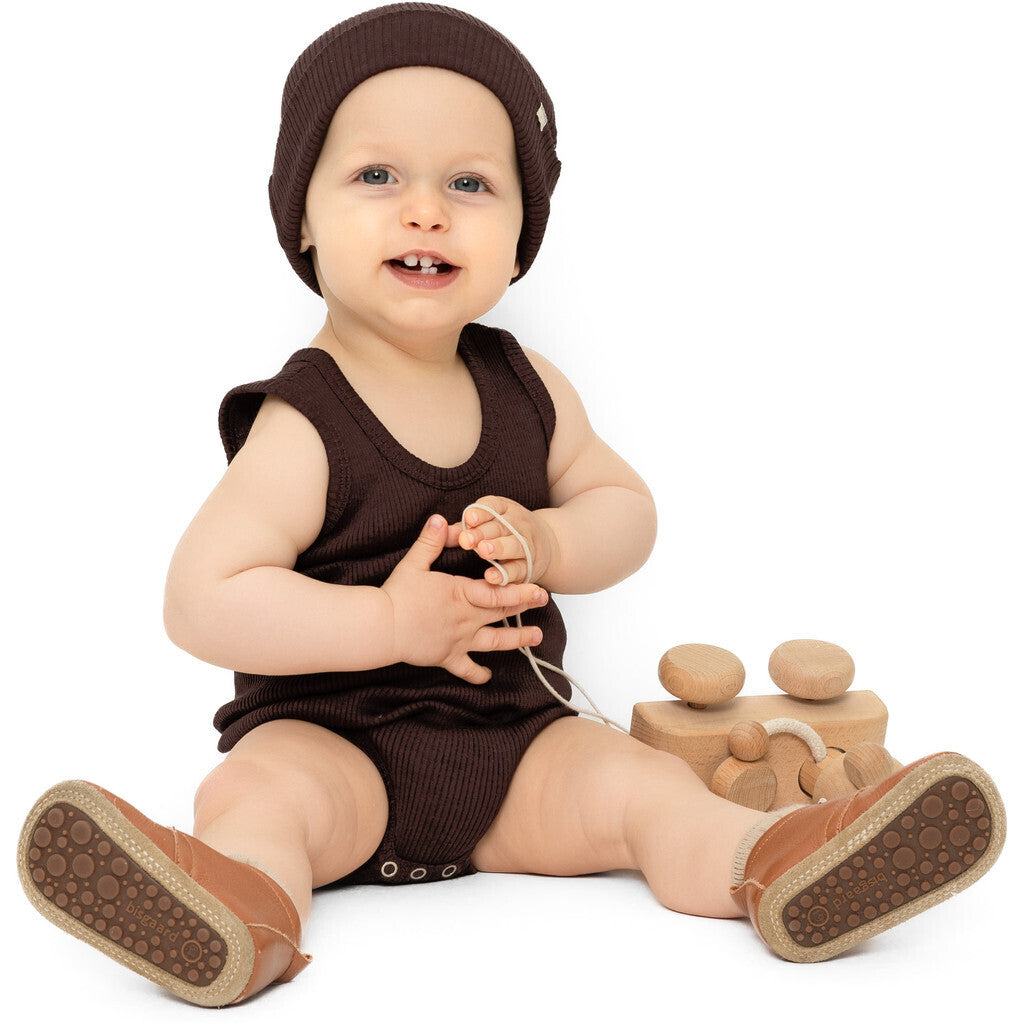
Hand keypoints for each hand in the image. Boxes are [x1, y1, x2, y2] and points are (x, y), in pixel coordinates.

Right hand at [382, 514, 548, 684]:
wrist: (382, 628)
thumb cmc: (397, 595)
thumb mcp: (414, 563)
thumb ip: (430, 541)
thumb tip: (440, 519)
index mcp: (460, 594)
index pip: (497, 591)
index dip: (520, 590)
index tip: (539, 589)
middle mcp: (466, 618)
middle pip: (501, 611)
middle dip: (525, 605)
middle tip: (545, 601)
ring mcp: (459, 640)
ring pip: (494, 641)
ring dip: (517, 639)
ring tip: (537, 636)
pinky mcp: (447, 657)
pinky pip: (466, 669)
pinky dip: (477, 674)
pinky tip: (487, 676)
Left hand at [459, 496, 557, 585]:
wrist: (549, 546)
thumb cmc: (506, 533)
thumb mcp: (489, 523)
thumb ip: (465, 528)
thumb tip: (437, 529)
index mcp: (505, 510)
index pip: (494, 506)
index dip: (481, 512)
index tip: (468, 518)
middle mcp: (518, 524)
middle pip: (501, 526)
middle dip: (484, 533)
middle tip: (467, 540)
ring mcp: (526, 544)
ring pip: (514, 545)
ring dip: (499, 548)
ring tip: (483, 552)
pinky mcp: (529, 566)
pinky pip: (518, 569)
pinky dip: (505, 573)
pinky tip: (491, 577)